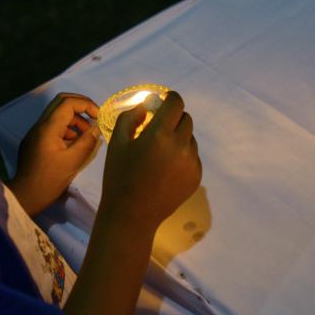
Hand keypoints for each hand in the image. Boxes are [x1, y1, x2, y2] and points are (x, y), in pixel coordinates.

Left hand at [7, 93, 100, 216]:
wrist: (25, 196)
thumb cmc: (49, 181)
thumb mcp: (72, 162)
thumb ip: (87, 142)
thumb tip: (97, 128)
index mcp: (48, 128)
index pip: (68, 103)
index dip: (86, 104)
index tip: (99, 116)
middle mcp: (39, 125)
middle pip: (60, 102)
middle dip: (80, 105)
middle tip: (94, 116)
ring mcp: (35, 132)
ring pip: (56, 114)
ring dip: (74, 118)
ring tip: (87, 134)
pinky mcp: (34, 141)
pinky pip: (52, 126)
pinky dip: (66, 128)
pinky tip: (74, 143)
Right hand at [97, 90, 201, 233]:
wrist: (132, 215)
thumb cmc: (119, 176)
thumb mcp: (117, 142)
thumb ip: (131, 117)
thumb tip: (146, 106)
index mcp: (160, 134)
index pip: (176, 103)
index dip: (170, 98)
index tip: (162, 101)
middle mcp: (181, 145)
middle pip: (186, 119)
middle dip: (173, 118)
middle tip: (158, 129)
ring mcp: (192, 162)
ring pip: (190, 138)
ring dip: (178, 137)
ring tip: (160, 153)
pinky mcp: (196, 177)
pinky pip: (193, 157)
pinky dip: (182, 155)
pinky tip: (165, 169)